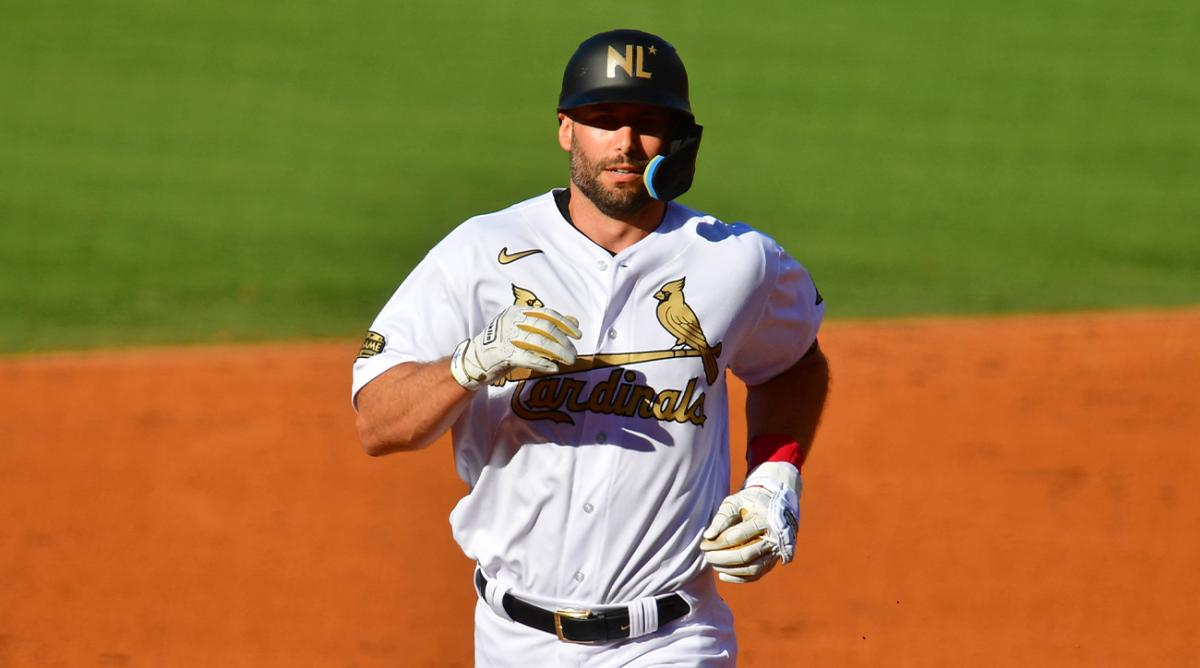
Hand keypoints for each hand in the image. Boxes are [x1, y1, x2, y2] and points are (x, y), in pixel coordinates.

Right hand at [449, 305, 581, 389]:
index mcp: (517, 312)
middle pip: (545, 327)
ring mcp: (506, 336)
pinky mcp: (503, 354)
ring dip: (558, 352)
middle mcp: (512, 321)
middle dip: (563, 340)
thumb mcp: (523, 330)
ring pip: (539, 342)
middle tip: (573, 353)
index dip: (564, 323)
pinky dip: (543, 363)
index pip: (546, 313)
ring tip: (569, 361)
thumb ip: (547, 324)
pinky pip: (528, 358)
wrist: (474, 360)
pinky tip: (554, 368)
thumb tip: (573, 320)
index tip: (578, 334)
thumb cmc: (503, 345)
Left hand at [699, 462, 799, 582]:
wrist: (774, 503)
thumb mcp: (735, 501)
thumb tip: (708, 536)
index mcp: (765, 520)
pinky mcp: (774, 560)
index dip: (718, 542)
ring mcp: (776, 551)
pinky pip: (758, 574)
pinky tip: (722, 575)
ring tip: (713, 565)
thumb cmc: (750, 502)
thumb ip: (722, 517)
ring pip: (754, 568)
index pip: (738, 536)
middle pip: (746, 555)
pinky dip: (740, 578)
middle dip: (723, 558)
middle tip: (707, 556)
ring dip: (730, 570)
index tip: (704, 544)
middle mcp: (774, 538)